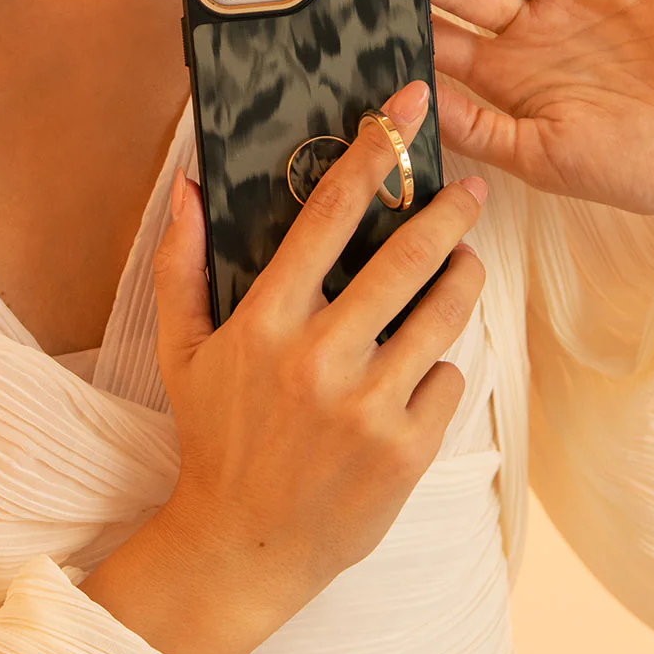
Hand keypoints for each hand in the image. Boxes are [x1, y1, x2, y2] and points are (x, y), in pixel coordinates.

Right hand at [151, 80, 487, 603]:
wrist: (246, 544)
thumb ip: (180, 262)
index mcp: (266, 322)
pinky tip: (420, 369)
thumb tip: (185, 185)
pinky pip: (449, 380)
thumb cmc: (214, 435)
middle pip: (407, 259)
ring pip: (445, 315)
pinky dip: (441, 366)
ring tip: (464, 263)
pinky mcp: (407, 450)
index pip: (328, 215)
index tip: (407, 109)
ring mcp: (369, 406)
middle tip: (473, 189)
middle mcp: (320, 357)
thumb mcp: (181, 349)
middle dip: (450, 212)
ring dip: (463, 278)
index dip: (373, 152)